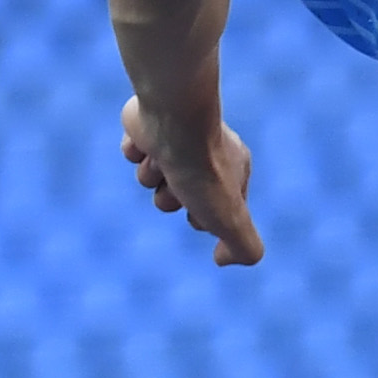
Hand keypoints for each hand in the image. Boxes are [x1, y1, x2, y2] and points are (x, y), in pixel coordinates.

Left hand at [121, 96, 263, 266]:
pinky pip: (133, 152)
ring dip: (152, 175)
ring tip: (162, 159)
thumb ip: (244, 248)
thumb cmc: (203, 169)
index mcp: (234, 168)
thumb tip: (221, 259)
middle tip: (180, 183)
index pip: (215, 212)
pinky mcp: (148, 125)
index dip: (203, 217)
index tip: (203, 204)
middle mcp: (206, 150)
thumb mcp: (231, 221)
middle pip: (177, 199)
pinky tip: (147, 142)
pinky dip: (136, 151)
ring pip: (151, 179)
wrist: (173, 118)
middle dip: (171, 198)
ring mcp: (176, 136)